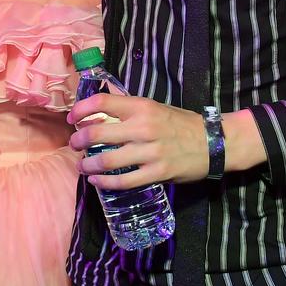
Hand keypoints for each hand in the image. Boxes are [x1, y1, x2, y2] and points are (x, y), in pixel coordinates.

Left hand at [68, 93, 208, 187]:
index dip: (81, 109)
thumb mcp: (154, 107)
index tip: (72, 119)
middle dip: (78, 140)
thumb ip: (128, 109)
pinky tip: (96, 181)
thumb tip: (98, 108)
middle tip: (74, 144)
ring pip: (107, 161)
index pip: (102, 102)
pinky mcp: (158, 173)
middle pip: (97, 133)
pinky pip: (124, 181)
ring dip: (87, 164)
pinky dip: (104, 182)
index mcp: (142, 107)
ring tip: (82, 165)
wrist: (214, 142)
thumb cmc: (180, 123)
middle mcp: (144, 127)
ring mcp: (150, 152)